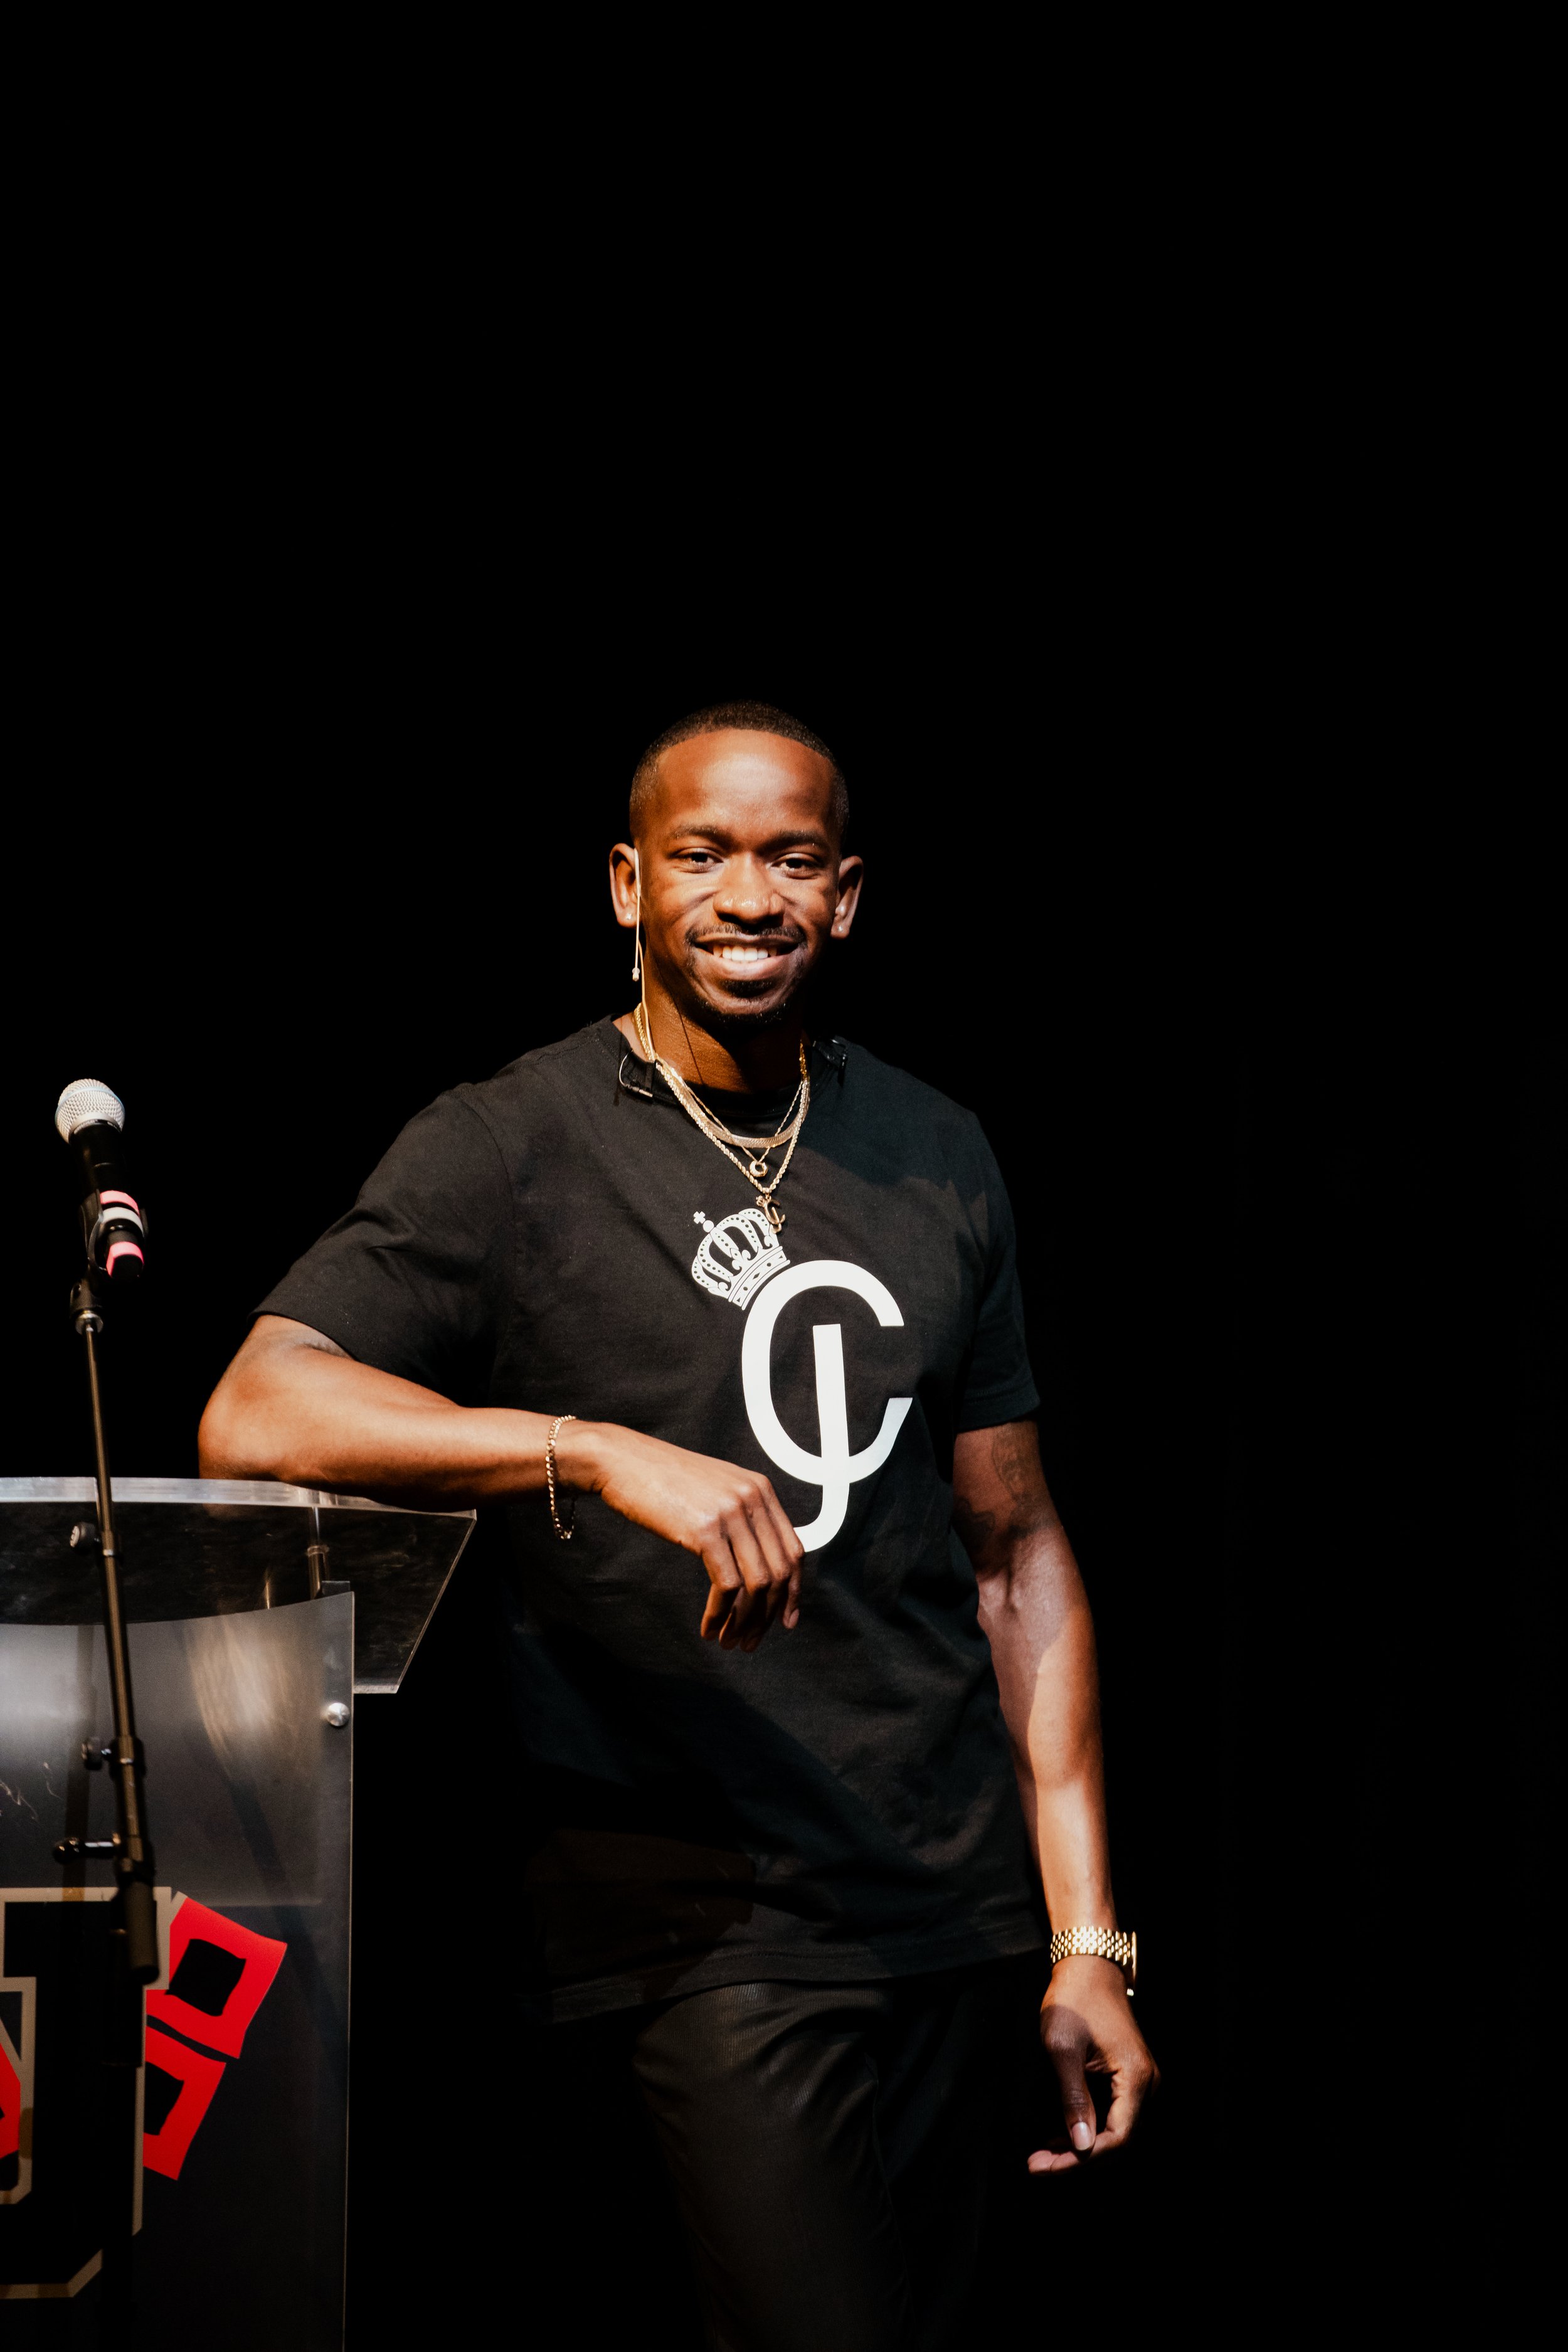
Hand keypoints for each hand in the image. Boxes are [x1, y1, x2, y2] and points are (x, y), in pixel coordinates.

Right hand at [564, 1422, 804, 1651]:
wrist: (623, 1461)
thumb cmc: (663, 1481)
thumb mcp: (716, 1490)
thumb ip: (742, 1517)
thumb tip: (759, 1567)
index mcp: (761, 1489)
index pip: (794, 1550)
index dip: (794, 1591)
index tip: (785, 1621)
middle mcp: (752, 1498)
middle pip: (780, 1572)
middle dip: (769, 1615)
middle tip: (750, 1642)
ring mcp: (730, 1513)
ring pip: (757, 1583)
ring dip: (744, 1621)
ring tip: (729, 1641)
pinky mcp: (704, 1529)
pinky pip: (726, 1584)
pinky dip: (720, 1614)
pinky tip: (709, 1628)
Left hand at [1029, 1956, 1157, 2172]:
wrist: (1088, 1967)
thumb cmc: (1074, 2000)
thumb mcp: (1062, 2047)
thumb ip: (1072, 2097)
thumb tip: (1081, 2146)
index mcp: (1136, 2078)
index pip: (1117, 2139)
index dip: (1081, 2159)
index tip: (1044, 2164)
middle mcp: (1146, 2084)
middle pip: (1117, 2140)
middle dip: (1077, 2158)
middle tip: (1036, 2163)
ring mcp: (1140, 2081)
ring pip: (1114, 2131)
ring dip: (1079, 2147)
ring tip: (1042, 2154)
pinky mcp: (1129, 2078)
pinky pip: (1112, 2115)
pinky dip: (1085, 2128)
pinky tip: (1058, 2136)